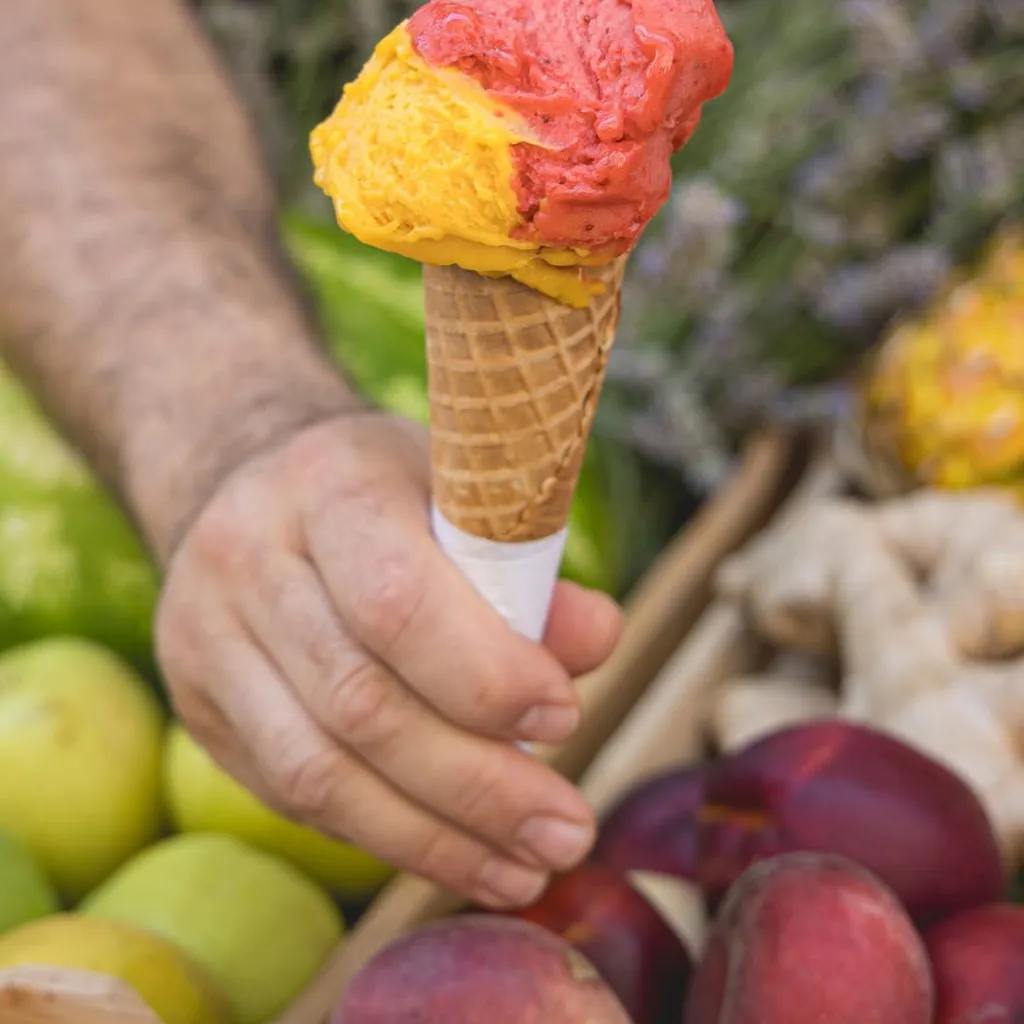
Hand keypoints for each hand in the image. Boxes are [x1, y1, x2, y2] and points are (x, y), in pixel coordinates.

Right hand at [155, 411, 622, 907]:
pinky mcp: (196, 704)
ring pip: (317, 771)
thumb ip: (527, 568)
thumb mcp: (460, 496)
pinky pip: (293, 794)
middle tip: (567, 830)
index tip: (564, 717)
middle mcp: (245, 557)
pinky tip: (457, 853)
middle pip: (359, 703)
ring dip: (434, 838)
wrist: (259, 488)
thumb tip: (597, 640)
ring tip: (524, 869)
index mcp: (326, 483)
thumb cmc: (386, 493)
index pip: (396, 600)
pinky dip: (386, 835)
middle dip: (477, 786)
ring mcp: (204, 636)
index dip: (486, 674)